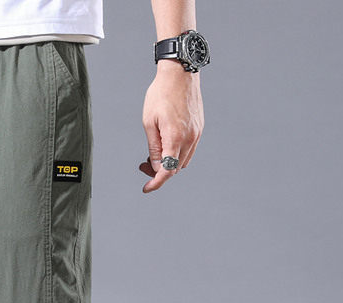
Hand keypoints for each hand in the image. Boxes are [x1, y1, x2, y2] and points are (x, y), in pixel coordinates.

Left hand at [139, 61, 203, 192]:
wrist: (180, 72)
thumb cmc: (160, 94)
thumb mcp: (149, 122)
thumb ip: (153, 147)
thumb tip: (155, 166)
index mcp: (175, 137)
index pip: (167, 170)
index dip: (156, 183)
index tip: (146, 188)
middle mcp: (190, 138)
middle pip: (175, 168)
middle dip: (158, 171)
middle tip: (142, 164)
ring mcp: (197, 133)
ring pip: (183, 161)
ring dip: (168, 163)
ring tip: (152, 153)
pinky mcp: (199, 128)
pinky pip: (189, 149)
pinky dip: (176, 153)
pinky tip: (165, 145)